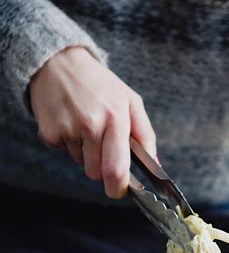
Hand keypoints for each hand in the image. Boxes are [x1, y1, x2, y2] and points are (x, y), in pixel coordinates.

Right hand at [29, 46, 155, 197]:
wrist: (58, 61)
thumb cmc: (100, 84)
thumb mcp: (130, 100)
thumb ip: (145, 134)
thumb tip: (155, 164)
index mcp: (115, 118)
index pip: (117, 168)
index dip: (119, 187)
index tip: (120, 191)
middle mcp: (91, 124)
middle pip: (97, 173)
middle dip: (102, 169)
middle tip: (103, 147)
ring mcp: (67, 129)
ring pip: (81, 164)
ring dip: (86, 153)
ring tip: (85, 125)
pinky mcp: (48, 132)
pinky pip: (64, 153)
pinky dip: (68, 144)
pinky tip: (70, 122)